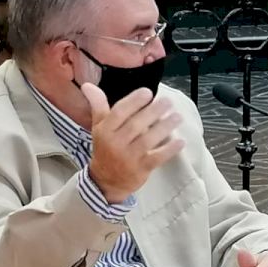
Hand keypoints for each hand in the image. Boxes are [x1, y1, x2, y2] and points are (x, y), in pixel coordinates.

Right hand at [81, 82, 184, 203]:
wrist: (105, 181)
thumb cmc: (105, 148)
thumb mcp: (99, 127)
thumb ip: (97, 105)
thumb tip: (87, 85)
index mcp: (105, 130)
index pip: (119, 112)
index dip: (134, 101)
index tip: (148, 92)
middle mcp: (115, 143)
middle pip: (136, 125)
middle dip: (154, 112)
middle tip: (168, 102)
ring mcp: (128, 158)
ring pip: (148, 140)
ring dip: (164, 128)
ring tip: (177, 117)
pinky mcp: (141, 170)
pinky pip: (157, 158)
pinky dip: (169, 149)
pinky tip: (180, 141)